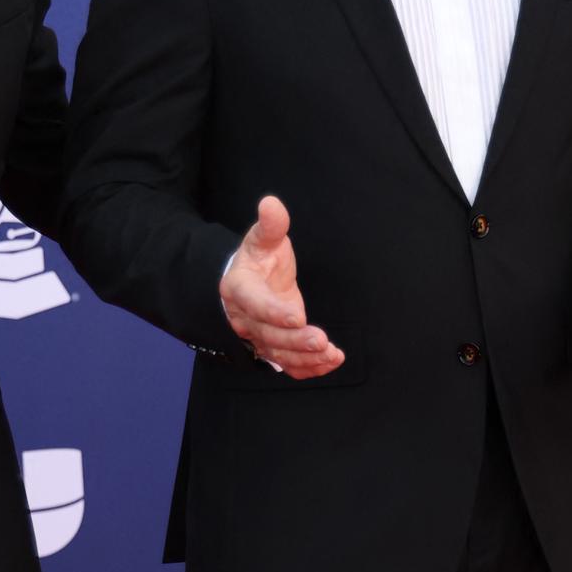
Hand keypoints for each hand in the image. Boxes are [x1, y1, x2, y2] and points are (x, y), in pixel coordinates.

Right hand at [220, 195, 344, 379]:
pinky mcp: (274, 348)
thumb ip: (270, 226)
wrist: (249, 282)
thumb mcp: (262, 239)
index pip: (255, 303)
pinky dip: (310, 368)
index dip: (274, 312)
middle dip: (296, 342)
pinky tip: (331, 361)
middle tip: (322, 340)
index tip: (297, 317)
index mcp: (240, 289)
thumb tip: (271, 204)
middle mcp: (246, 319)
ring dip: (306, 358)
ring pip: (280, 355)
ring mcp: (260, 337)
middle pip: (269, 335)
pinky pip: (289, 365)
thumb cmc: (257, 259)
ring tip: (331, 354)